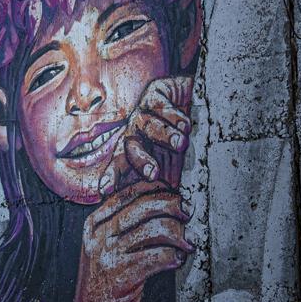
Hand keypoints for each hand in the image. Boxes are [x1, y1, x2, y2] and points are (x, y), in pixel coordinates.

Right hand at [61, 180, 193, 301]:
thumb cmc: (105, 294)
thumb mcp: (107, 255)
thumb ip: (125, 231)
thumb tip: (164, 207)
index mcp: (93, 225)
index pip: (128, 192)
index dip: (156, 189)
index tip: (176, 194)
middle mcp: (97, 235)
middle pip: (143, 205)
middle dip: (172, 205)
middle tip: (189, 213)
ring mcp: (106, 255)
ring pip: (154, 228)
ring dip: (179, 234)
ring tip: (188, 245)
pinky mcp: (119, 276)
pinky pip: (156, 256)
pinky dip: (173, 257)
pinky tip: (177, 262)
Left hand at [106, 75, 193, 195]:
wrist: (196, 98)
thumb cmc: (184, 137)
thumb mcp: (180, 161)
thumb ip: (174, 180)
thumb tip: (185, 210)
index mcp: (138, 150)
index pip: (121, 166)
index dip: (112, 178)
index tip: (104, 192)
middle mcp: (135, 132)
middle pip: (128, 147)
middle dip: (139, 161)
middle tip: (153, 174)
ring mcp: (143, 111)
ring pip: (146, 124)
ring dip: (164, 136)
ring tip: (182, 144)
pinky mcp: (156, 92)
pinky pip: (159, 104)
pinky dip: (172, 116)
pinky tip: (186, 125)